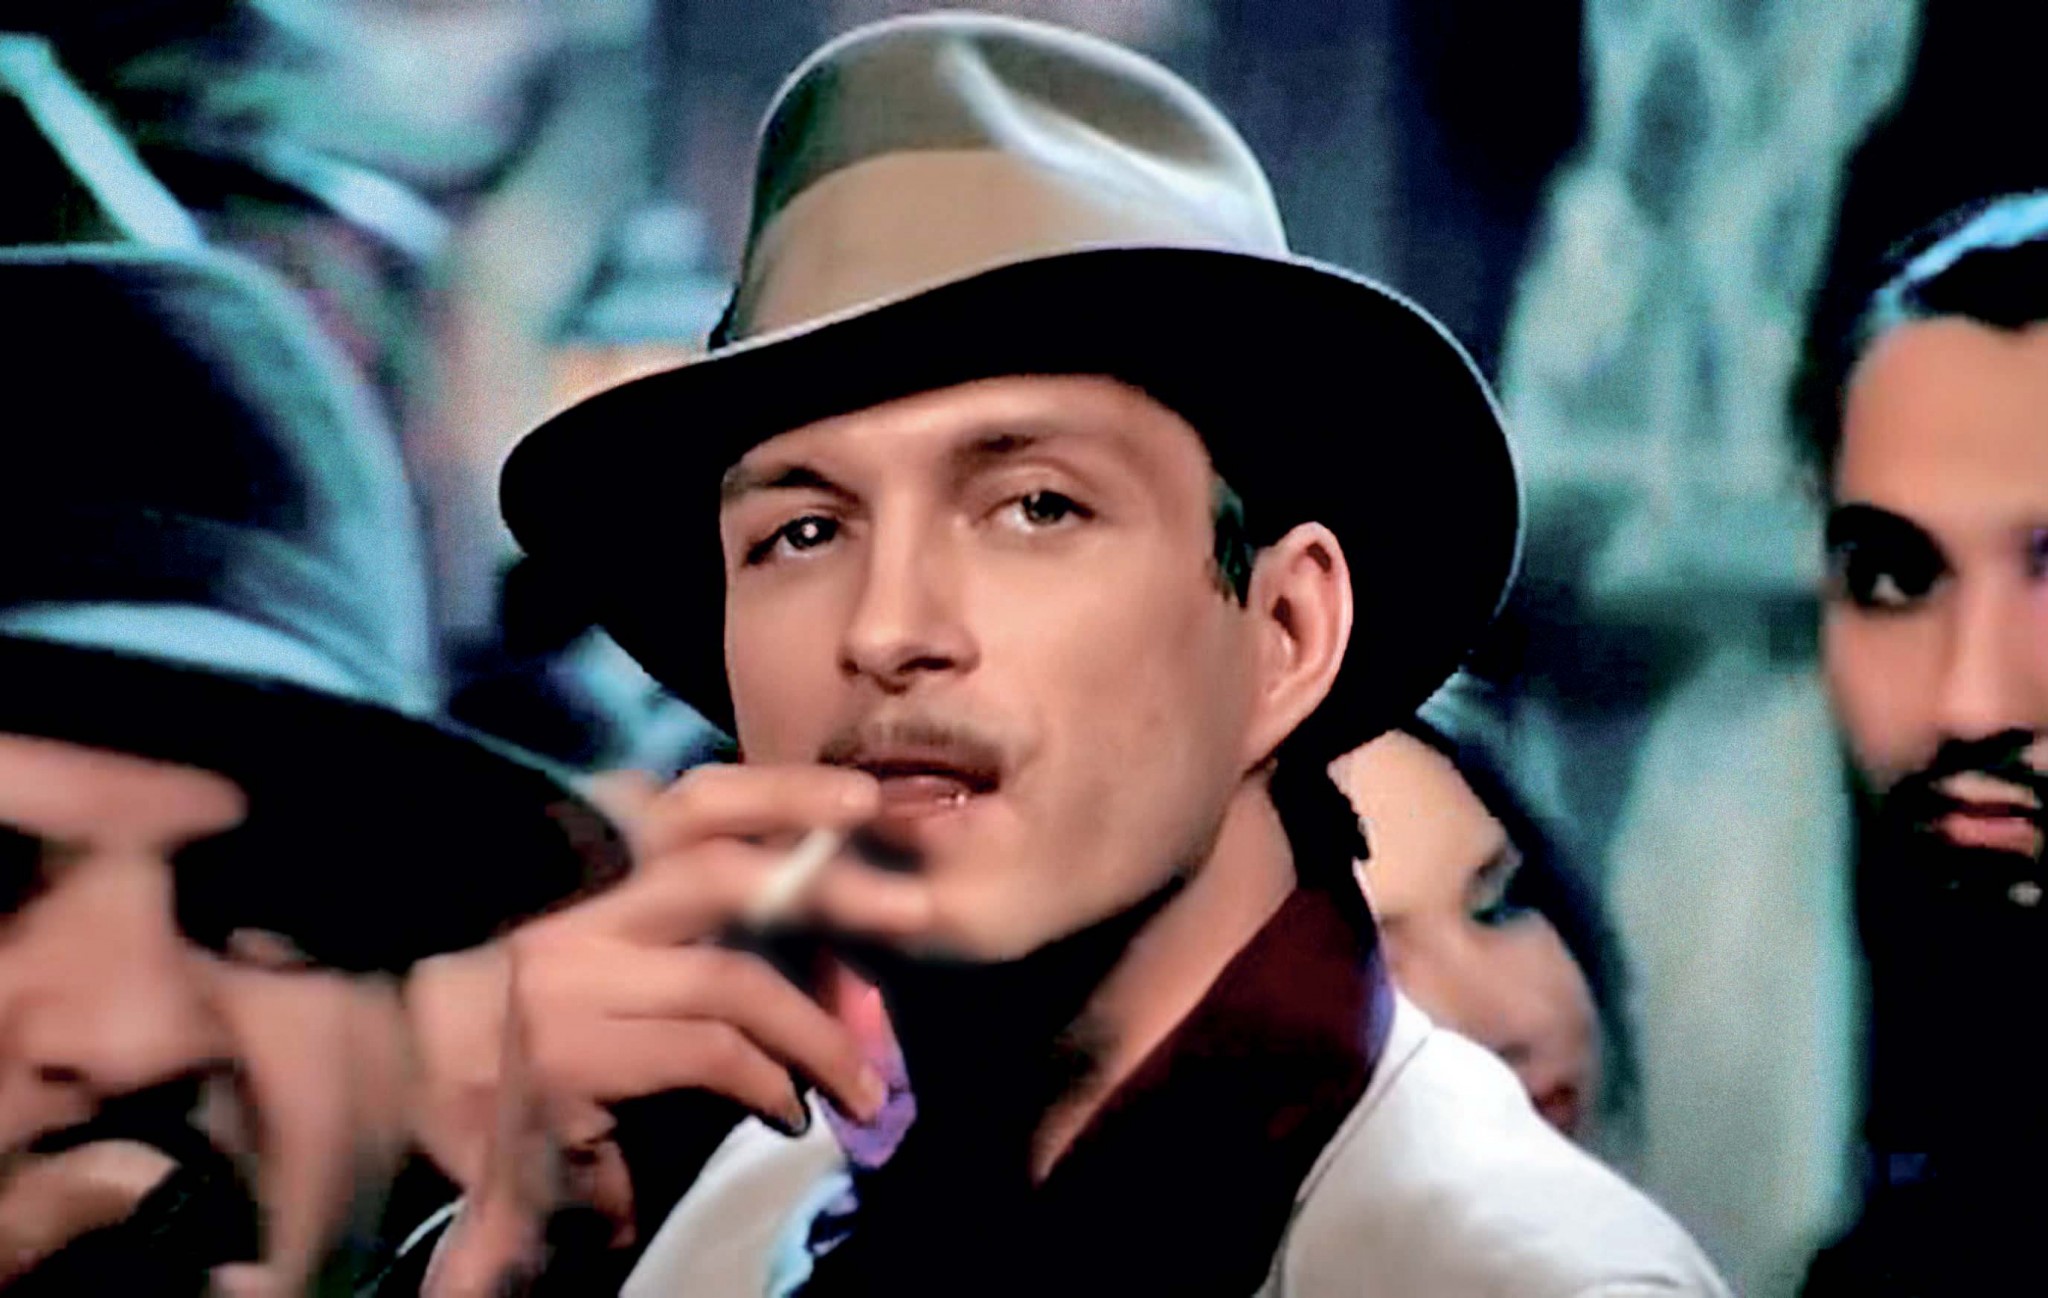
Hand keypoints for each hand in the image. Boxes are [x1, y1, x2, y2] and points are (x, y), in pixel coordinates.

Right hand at [403, 764, 929, 1214]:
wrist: (536, 1207)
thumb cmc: (636, 1103)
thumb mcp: (707, 1010)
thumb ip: (765, 952)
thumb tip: (869, 912)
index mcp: (600, 899)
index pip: (691, 808)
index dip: (780, 790)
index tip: (866, 799)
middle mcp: (568, 928)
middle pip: (713, 865)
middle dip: (826, 884)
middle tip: (913, 910)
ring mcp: (557, 989)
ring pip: (729, 975)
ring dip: (819, 1034)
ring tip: (865, 1086)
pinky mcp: (566, 1057)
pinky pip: (710, 1050)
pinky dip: (772, 1081)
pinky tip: (792, 1115)